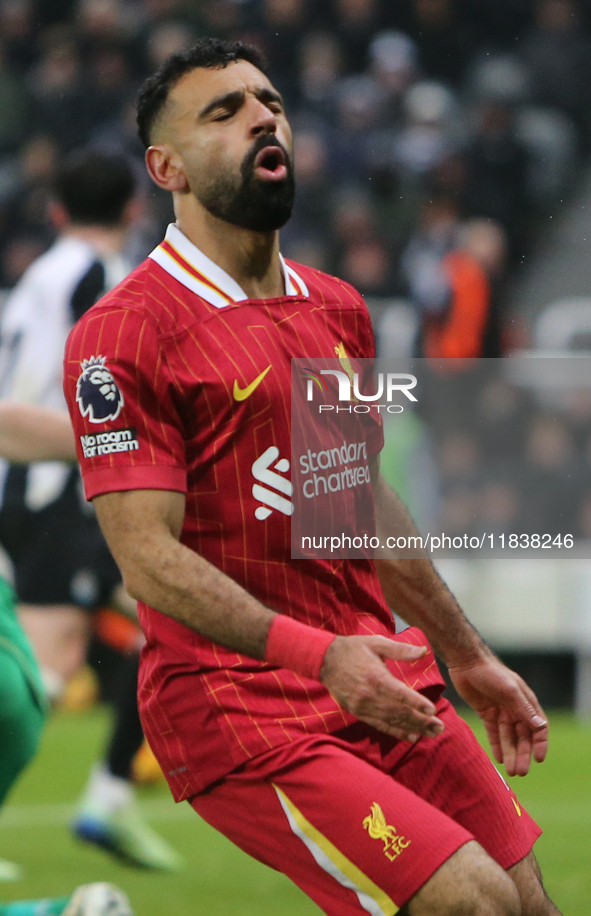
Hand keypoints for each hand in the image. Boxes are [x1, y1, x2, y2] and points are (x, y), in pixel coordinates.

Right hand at [320, 635, 444, 741]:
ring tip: (431, 733)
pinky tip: (411, 736)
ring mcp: (363, 706)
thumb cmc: (353, 648)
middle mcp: (369, 695)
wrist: (325, 660)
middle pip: (399, 712)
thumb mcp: (377, 643)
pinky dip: (396, 732)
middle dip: (421, 721)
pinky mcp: (358, 712)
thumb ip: (401, 650)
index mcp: (375, 676)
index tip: (433, 710)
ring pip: (391, 721)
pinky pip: (380, 725)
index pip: (400, 694)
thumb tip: (423, 651)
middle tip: (440, 727)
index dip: (417, 703)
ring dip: (413, 729)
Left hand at [448, 655, 547, 775]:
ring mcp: (501, 712)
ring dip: (511, 754)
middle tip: (520, 772)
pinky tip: (499, 759)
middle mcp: (516, 709)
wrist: (466, 663)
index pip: (538, 727)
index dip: (540, 743)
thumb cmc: (491, 672)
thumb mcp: (509, 690)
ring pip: (508, 738)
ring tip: (511, 771)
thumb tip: (540, 727)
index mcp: (526, 703)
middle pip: (523, 737)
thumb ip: (524, 709)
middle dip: (523, 754)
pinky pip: (494, 734)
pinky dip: (497, 746)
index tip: (539, 759)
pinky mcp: (486, 713)